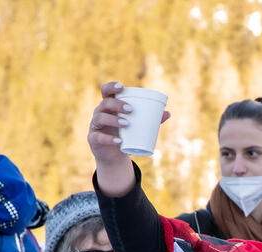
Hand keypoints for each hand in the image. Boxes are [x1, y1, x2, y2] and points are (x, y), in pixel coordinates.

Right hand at [89, 81, 170, 196]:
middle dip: (117, 104)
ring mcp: (95, 126)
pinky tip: (119, 141)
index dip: (111, 87)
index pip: (105, 92)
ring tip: (127, 124)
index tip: (122, 87)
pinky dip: (109, 139)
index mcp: (109, 106)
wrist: (114, 155)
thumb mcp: (136, 126)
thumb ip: (150, 119)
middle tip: (131, 110)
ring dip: (113, 120)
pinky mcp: (93, 139)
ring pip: (100, 118)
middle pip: (105, 103)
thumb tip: (168, 113)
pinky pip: (98, 137)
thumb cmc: (125, 134)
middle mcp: (99, 113)